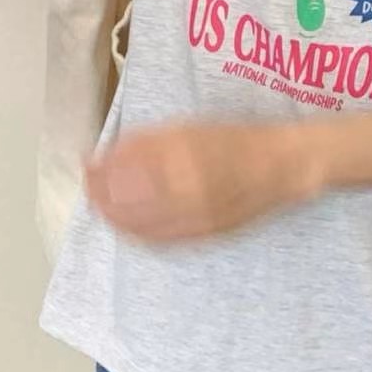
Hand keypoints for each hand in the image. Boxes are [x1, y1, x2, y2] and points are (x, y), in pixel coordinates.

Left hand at [84, 120, 321, 243]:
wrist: (285, 167)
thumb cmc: (236, 139)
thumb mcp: (188, 129)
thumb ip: (144, 146)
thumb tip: (103, 159)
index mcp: (183, 163)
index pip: (124, 178)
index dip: (99, 175)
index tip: (86, 164)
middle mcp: (189, 196)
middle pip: (127, 206)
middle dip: (102, 197)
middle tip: (92, 184)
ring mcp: (197, 221)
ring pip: (141, 229)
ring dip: (116, 218)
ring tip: (105, 205)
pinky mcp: (205, 236)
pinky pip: (162, 242)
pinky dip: (139, 234)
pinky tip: (130, 225)